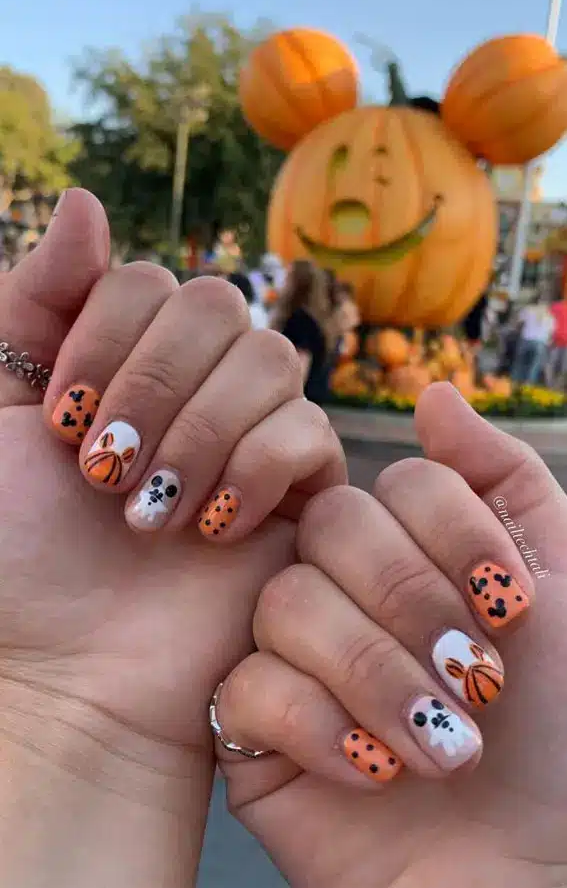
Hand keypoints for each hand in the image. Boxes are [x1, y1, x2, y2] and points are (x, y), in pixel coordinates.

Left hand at [0, 189, 345, 887]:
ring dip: (197, 436)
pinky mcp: (301, 488)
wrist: (67, 666)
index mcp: (126, 354)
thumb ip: (27, 299)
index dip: (104, 340)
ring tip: (146, 514)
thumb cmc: (14, 551)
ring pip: (269, 358)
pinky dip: (249, 473)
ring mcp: (254, 430)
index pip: (145, 278)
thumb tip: (89, 201)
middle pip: (216, 304)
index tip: (59, 424)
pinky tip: (207, 530)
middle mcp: (197, 380)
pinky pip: (307, 433)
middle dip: (152, 388)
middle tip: (101, 471)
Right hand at [217, 383, 565, 887]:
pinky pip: (249, 689)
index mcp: (408, 545)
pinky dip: (323, 729)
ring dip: (380, 678)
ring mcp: (290, 652)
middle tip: (480, 681)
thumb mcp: (561, 583)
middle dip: (415, 604)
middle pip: (335, 526)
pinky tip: (377, 771)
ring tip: (446, 749)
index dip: (455, 535)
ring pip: (288, 604)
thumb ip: (504, 480)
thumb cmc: (558, 731)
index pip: (399, 481)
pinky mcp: (251, 725)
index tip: (513, 608)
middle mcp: (341, 584)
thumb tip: (432, 393)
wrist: (522, 868)